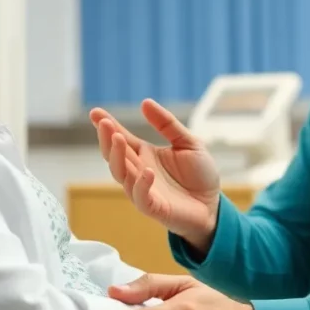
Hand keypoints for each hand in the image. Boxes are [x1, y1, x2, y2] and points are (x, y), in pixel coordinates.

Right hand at [90, 100, 220, 250]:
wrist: (213, 206)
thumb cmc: (200, 175)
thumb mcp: (188, 142)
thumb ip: (167, 124)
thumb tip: (145, 102)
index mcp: (144, 154)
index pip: (121, 138)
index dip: (108, 126)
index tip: (95, 112)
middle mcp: (139, 171)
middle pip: (115, 155)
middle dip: (107, 139)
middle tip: (104, 123)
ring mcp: (144, 190)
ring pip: (121, 174)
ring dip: (117, 157)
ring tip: (118, 138)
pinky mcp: (154, 207)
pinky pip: (141, 197)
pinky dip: (141, 184)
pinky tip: (146, 171)